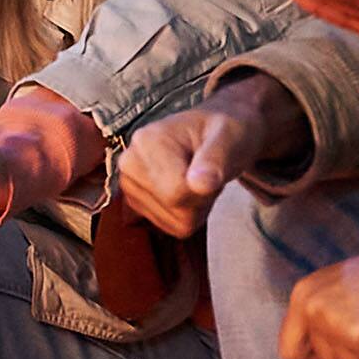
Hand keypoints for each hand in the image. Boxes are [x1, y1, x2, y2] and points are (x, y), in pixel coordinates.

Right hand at [118, 73, 303, 237]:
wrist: (214, 133)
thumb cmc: (223, 132)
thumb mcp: (229, 138)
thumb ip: (216, 160)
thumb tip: (200, 184)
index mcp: (146, 141)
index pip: (176, 191)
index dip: (204, 186)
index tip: (211, 163)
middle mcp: (129, 164)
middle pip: (173, 207)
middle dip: (200, 196)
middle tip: (206, 168)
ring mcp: (130, 186)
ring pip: (173, 222)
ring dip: (195, 205)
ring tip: (196, 175)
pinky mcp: (137, 203)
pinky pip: (171, 226)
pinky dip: (187, 213)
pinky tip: (186, 187)